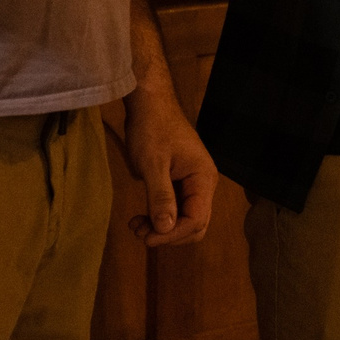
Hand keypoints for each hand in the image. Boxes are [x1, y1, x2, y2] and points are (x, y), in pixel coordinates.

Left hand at [122, 82, 216, 246]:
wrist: (150, 103)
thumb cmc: (152, 130)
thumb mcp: (153, 164)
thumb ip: (161, 197)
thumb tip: (165, 229)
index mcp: (203, 179)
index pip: (196, 221)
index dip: (172, 234)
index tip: (146, 237)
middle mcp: (203, 184)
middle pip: (195, 225)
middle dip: (169, 234)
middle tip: (140, 231)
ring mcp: (193, 183)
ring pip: (185, 219)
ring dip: (163, 228)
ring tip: (136, 225)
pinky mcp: (180, 182)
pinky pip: (176, 208)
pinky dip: (160, 216)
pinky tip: (142, 216)